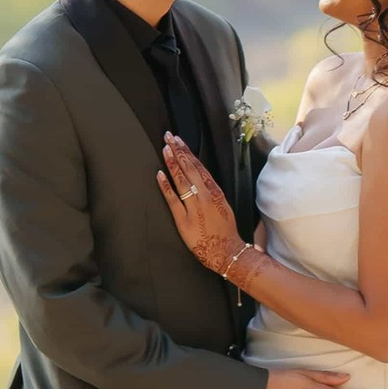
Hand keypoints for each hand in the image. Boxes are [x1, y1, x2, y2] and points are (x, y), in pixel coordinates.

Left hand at [158, 135, 242, 274]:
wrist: (228, 252)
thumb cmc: (225, 230)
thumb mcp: (222, 205)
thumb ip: (211, 191)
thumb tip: (200, 178)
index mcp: (215, 191)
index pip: (199, 167)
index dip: (187, 152)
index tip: (179, 140)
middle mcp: (205, 196)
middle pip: (189, 169)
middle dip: (178, 151)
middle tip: (168, 136)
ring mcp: (194, 207)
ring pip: (181, 180)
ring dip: (172, 163)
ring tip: (165, 149)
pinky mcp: (184, 220)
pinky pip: (173, 200)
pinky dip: (166, 186)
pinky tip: (159, 174)